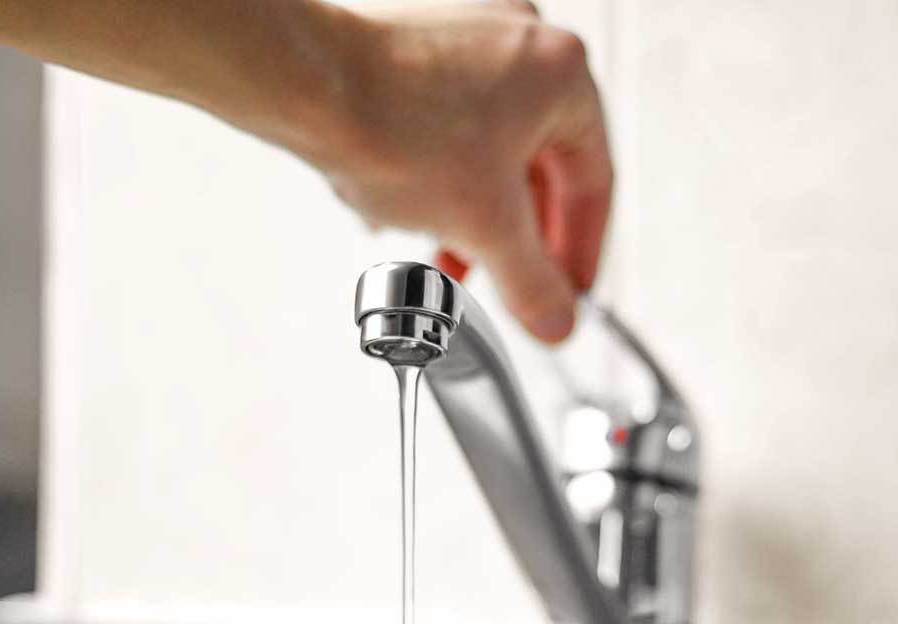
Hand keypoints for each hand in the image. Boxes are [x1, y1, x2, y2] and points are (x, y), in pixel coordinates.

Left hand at [327, 2, 611, 342]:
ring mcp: (464, 31)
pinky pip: (448, 122)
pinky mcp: (414, 42)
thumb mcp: (486, 227)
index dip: (582, 251)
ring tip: (450, 253)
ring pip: (491, 146)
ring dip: (476, 210)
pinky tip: (414, 208)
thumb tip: (554, 318)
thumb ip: (532, 284)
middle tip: (511, 283)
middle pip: (540, 164)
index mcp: (561, 70)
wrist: (304, 86)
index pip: (593, 182)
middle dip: (518, 235)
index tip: (567, 290)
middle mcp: (520, 37)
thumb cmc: (392, 125)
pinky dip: (442, 173)